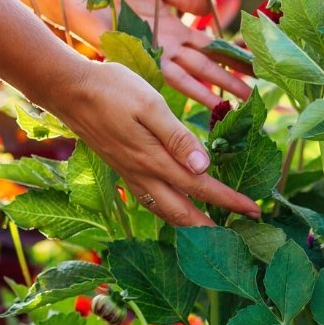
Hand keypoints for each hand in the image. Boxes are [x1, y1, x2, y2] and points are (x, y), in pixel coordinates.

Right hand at [48, 59, 259, 226]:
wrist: (68, 90)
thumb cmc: (112, 89)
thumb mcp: (150, 104)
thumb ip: (177, 136)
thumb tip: (203, 166)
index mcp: (154, 160)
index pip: (201, 188)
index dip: (229, 201)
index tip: (254, 211)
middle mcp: (142, 174)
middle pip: (182, 212)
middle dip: (211, 226)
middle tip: (237, 235)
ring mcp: (129, 174)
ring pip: (164, 211)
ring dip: (189, 224)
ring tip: (210, 231)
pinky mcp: (121, 169)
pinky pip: (150, 201)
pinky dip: (168, 212)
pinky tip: (174, 208)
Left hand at [62, 0, 251, 107]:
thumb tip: (211, 5)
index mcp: (173, 26)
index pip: (209, 45)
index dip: (229, 55)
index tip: (252, 65)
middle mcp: (166, 44)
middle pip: (203, 65)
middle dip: (227, 79)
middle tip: (251, 94)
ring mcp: (153, 52)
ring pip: (189, 76)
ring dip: (209, 91)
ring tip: (230, 105)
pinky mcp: (137, 56)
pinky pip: (165, 76)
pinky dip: (184, 88)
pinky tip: (200, 100)